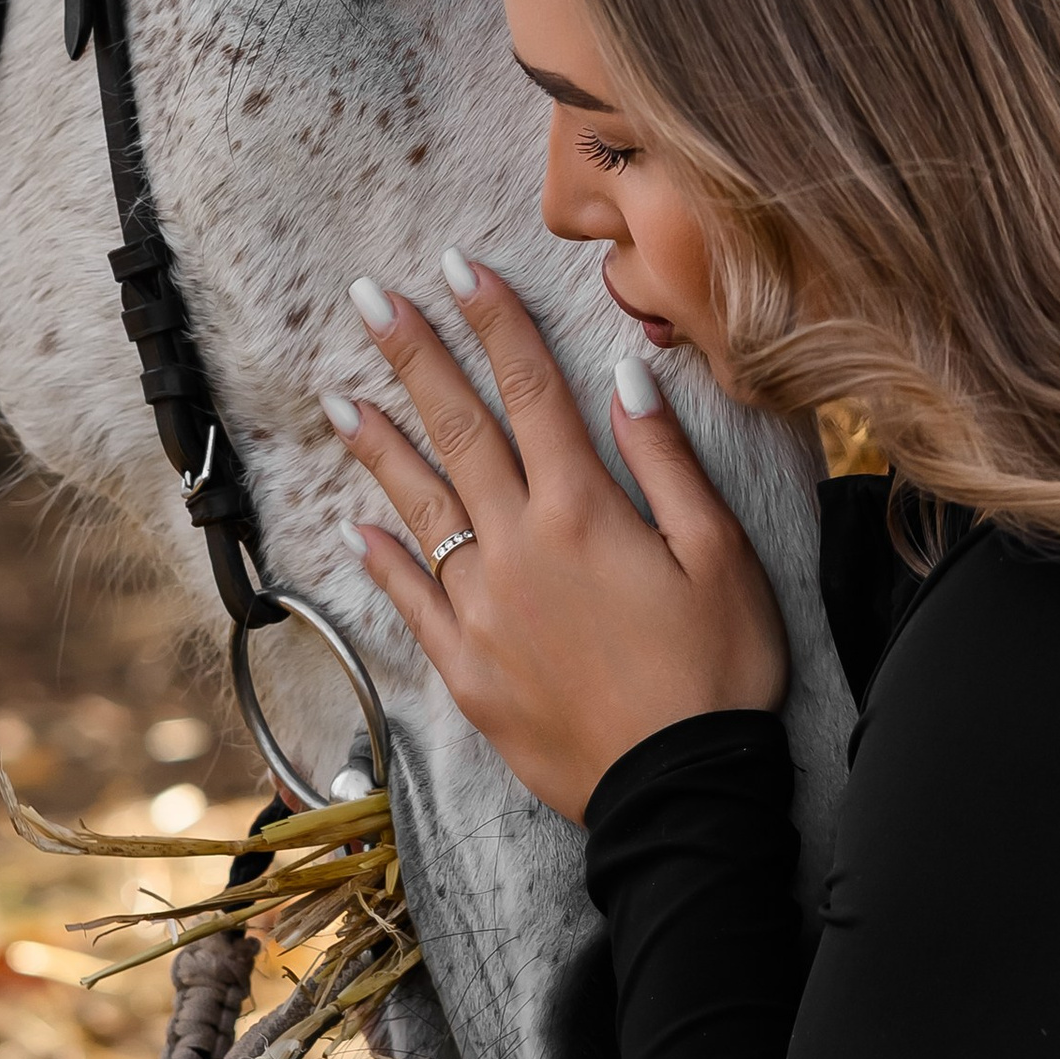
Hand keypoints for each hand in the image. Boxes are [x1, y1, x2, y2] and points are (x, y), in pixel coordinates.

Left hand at [324, 256, 787, 824]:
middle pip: (460, 430)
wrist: (680, 791)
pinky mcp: (469, 671)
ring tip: (337, 396)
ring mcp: (485, 611)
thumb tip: (625, 377)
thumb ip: (667, 462)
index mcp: (585, 510)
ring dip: (380, 446)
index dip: (495, 322)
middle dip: (415, 355)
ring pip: (421, 509)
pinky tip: (359, 531)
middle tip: (369, 298)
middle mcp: (520, 548)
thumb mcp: (722, 555)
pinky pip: (414, 604)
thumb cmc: (719, 670)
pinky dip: (385, 563)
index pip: (532, 390)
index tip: (458, 267)